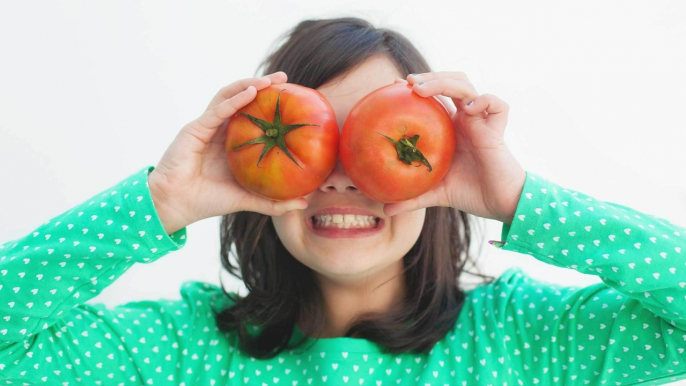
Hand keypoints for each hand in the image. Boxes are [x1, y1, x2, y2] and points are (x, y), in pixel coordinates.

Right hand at [148, 72, 308, 233]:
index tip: (293, 98)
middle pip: (241, 99)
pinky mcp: (195, 129)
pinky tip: (252, 92)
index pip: (252, 116)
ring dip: (249, 85)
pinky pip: (218, 111)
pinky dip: (235, 100)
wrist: (175, 205)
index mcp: (231, 143)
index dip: (269, 105)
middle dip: (262, 86)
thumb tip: (304, 202)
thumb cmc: (207, 201)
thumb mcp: (247, 199)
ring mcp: (206, 127)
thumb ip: (273, 202)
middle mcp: (220, 130)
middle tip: (285, 79)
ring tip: (270, 80)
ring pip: (228, 97)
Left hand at [382, 72, 525, 224]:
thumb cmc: (471, 193)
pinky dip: (485, 101)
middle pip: (450, 83)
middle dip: (430, 76)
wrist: (499, 205)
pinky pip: (498, 105)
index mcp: (451, 128)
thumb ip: (412, 198)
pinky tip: (468, 108)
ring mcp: (481, 122)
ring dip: (445, 82)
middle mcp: (466, 120)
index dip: (418, 86)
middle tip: (408, 82)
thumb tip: (385, 209)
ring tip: (423, 89)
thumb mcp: (435, 194)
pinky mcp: (497, 131)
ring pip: (467, 87)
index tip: (394, 84)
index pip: (434, 97)